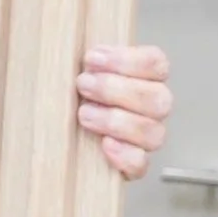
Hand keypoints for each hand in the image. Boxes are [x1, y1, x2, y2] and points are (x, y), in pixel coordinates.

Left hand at [76, 44, 172, 180]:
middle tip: (83, 84)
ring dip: (117, 121)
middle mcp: (152, 108)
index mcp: (145, 78)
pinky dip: (125, 155)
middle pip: (159, 98)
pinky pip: (141, 164)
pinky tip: (104, 146)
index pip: (156, 63)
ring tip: (84, 114)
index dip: (127, 60)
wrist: (59, 136)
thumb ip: (83, 59)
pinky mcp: (134, 165)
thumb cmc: (70, 95)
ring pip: (153, 132)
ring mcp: (146, 138)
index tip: (91, 58)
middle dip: (117, 89)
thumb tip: (78, 51)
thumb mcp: (74, 69)